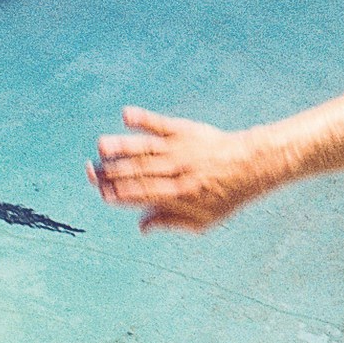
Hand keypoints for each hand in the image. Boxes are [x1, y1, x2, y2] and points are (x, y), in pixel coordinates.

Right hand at [88, 107, 268, 232]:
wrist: (253, 164)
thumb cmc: (226, 196)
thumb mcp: (204, 220)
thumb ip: (171, 222)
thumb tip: (140, 227)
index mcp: (181, 194)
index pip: (144, 194)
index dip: (122, 194)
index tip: (102, 193)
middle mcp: (179, 170)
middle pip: (140, 170)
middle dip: (113, 171)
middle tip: (90, 171)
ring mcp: (181, 148)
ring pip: (147, 148)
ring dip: (122, 146)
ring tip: (101, 146)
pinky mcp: (185, 130)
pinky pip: (161, 123)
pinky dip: (143, 119)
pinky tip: (125, 115)